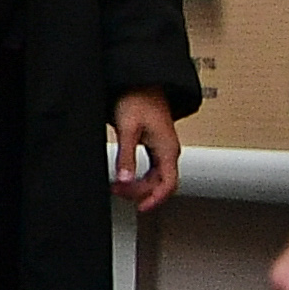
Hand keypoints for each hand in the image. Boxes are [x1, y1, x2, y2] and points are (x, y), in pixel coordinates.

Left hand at [109, 89, 183, 215]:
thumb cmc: (138, 99)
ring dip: (139, 185)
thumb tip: (124, 179)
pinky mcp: (155, 144)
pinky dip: (140, 176)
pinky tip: (125, 176)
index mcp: (168, 149)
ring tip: (119, 186)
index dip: (156, 199)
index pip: (168, 184)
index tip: (141, 207)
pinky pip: (152, 168)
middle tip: (119, 193)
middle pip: (162, 183)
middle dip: (142, 192)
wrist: (141, 82)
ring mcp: (163, 148)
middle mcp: (169, 151)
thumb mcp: (128, 129)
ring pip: (156, 176)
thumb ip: (126, 156)